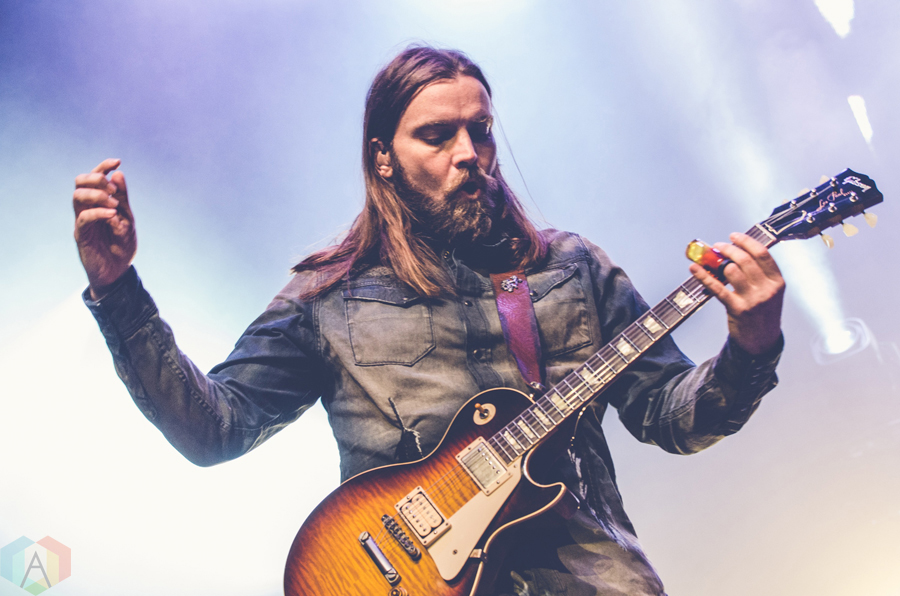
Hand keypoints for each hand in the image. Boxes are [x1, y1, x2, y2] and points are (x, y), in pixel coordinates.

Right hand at [73, 159, 136, 299]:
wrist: (118, 271)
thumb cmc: (121, 245)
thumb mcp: (127, 218)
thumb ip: (122, 199)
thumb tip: (118, 173)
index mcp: (98, 202)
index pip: (95, 178)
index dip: (103, 166)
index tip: (117, 161)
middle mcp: (87, 208)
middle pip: (79, 182)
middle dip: (96, 178)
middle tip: (112, 189)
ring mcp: (82, 221)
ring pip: (77, 197)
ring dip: (96, 195)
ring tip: (113, 204)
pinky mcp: (81, 235)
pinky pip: (83, 218)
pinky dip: (97, 213)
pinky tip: (111, 215)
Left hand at [689, 232, 784, 354]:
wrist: (762, 341)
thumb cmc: (763, 312)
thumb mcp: (769, 292)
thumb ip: (758, 273)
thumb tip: (734, 252)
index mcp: (777, 282)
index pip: (762, 254)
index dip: (746, 241)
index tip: (734, 236)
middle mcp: (767, 289)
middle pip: (745, 260)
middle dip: (728, 249)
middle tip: (718, 246)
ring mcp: (752, 300)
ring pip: (731, 271)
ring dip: (717, 261)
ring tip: (710, 259)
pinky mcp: (737, 309)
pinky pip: (717, 288)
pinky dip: (703, 276)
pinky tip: (694, 269)